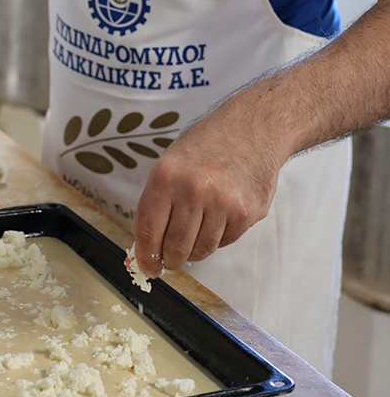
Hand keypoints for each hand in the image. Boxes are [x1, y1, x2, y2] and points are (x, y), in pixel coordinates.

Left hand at [133, 98, 283, 276]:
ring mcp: (223, 203)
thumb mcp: (170, 163)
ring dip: (195, 250)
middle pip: (175, 248)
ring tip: (196, 232)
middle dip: (171, 259)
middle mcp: (193, 190)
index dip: (146, 257)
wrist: (251, 128)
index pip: (148, 231)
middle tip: (171, 257)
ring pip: (201, 250)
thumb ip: (156, 203)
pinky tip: (219, 216)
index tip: (148, 267)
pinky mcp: (246, 213)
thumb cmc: (206, 146)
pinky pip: (225, 242)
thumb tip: (144, 246)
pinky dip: (218, 237)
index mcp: (166, 176)